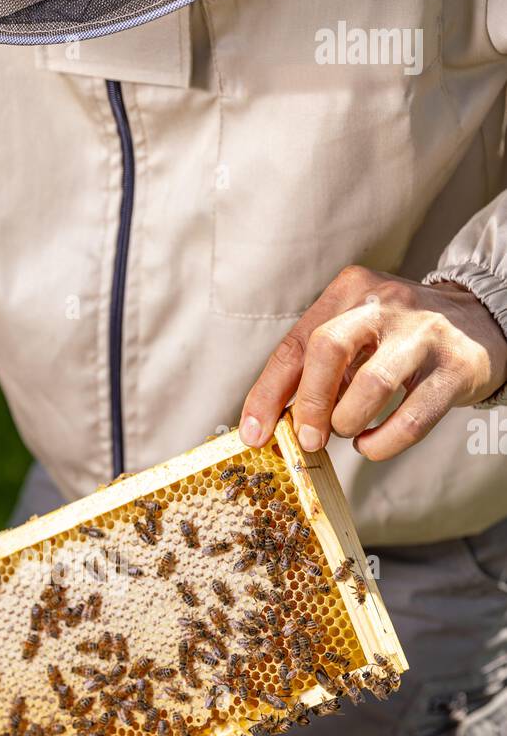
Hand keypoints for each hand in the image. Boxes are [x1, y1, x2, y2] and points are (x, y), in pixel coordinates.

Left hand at [240, 266, 506, 458]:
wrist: (481, 323)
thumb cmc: (399, 339)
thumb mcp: (355, 336)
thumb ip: (316, 369)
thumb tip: (272, 420)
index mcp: (350, 290)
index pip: (296, 344)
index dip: (268, 393)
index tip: (254, 433)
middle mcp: (386, 303)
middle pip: (328, 349)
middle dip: (308, 404)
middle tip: (306, 438)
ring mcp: (424, 333)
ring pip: (372, 384)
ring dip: (348, 422)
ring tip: (349, 432)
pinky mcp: (455, 368)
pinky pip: (411, 418)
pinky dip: (383, 442)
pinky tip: (372, 445)